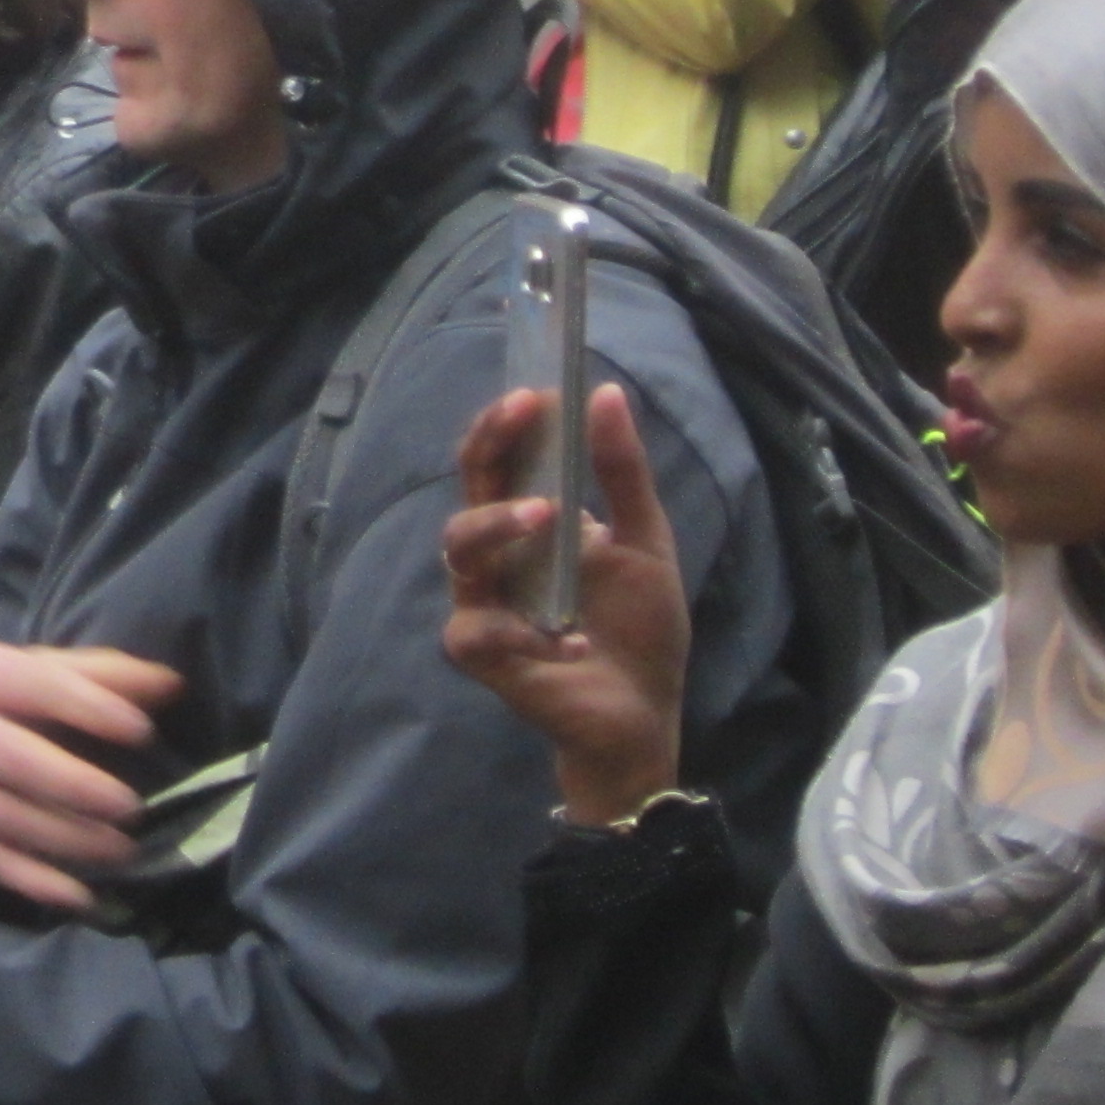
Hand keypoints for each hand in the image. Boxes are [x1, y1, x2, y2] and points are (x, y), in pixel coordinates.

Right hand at [0, 638, 178, 910]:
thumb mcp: (20, 672)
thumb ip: (93, 675)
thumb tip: (170, 686)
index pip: (36, 686)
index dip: (90, 708)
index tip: (141, 733)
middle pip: (13, 760)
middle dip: (76, 786)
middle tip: (133, 809)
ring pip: (5, 819)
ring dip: (68, 841)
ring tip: (122, 852)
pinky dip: (36, 883)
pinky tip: (81, 896)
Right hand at [440, 383, 689, 826]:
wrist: (643, 714)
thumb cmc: (639, 629)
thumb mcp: (646, 544)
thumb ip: (623, 474)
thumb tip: (605, 392)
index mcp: (529, 522)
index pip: (499, 459)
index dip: (506, 422)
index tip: (535, 391)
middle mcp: (497, 555)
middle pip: (468, 486)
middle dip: (490, 445)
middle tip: (524, 414)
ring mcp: (484, 602)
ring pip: (458, 547)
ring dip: (497, 524)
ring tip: (548, 517)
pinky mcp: (483, 654)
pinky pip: (476, 629)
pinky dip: (519, 630)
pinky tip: (569, 638)